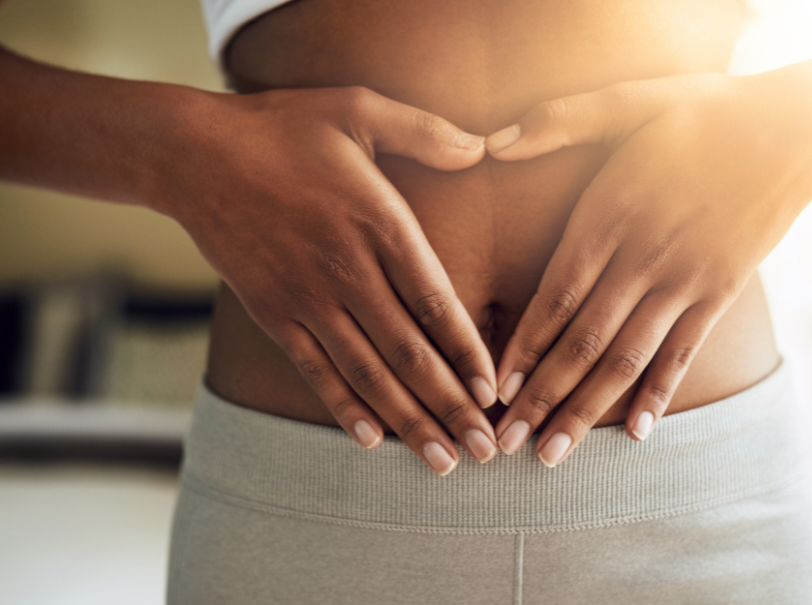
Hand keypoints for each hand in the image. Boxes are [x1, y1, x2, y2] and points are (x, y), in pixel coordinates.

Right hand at [158, 86, 499, 474]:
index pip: (436, 303)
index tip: (494, 392)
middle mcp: (346, 269)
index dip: (468, 353)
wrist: (192, 153)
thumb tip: (481, 146)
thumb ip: (425, 130)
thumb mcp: (357, 109)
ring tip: (442, 462)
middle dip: (451, 407)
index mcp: (379, 222)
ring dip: (408, 422)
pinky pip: (314, 371)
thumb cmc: (281, 128)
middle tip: (484, 451)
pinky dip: (344, 407)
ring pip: (367, 373)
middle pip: (409, 352)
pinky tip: (370, 440)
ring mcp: (306, 298)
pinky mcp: (273, 312)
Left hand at [485, 73, 811, 464]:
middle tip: (507, 442)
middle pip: (581, 341)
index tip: (493, 389)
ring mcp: (684, 281)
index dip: (521, 346)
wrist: (793, 131)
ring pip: (626, 358)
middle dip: (539, 396)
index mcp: (609, 215)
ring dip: (586, 410)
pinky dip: (658, 393)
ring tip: (554, 455)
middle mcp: (642, 257)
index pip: (554, 295)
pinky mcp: (720, 293)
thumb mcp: (629, 101)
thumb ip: (561, 121)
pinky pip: (683, 353)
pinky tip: (636, 434)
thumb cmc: (701, 116)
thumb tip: (496, 142)